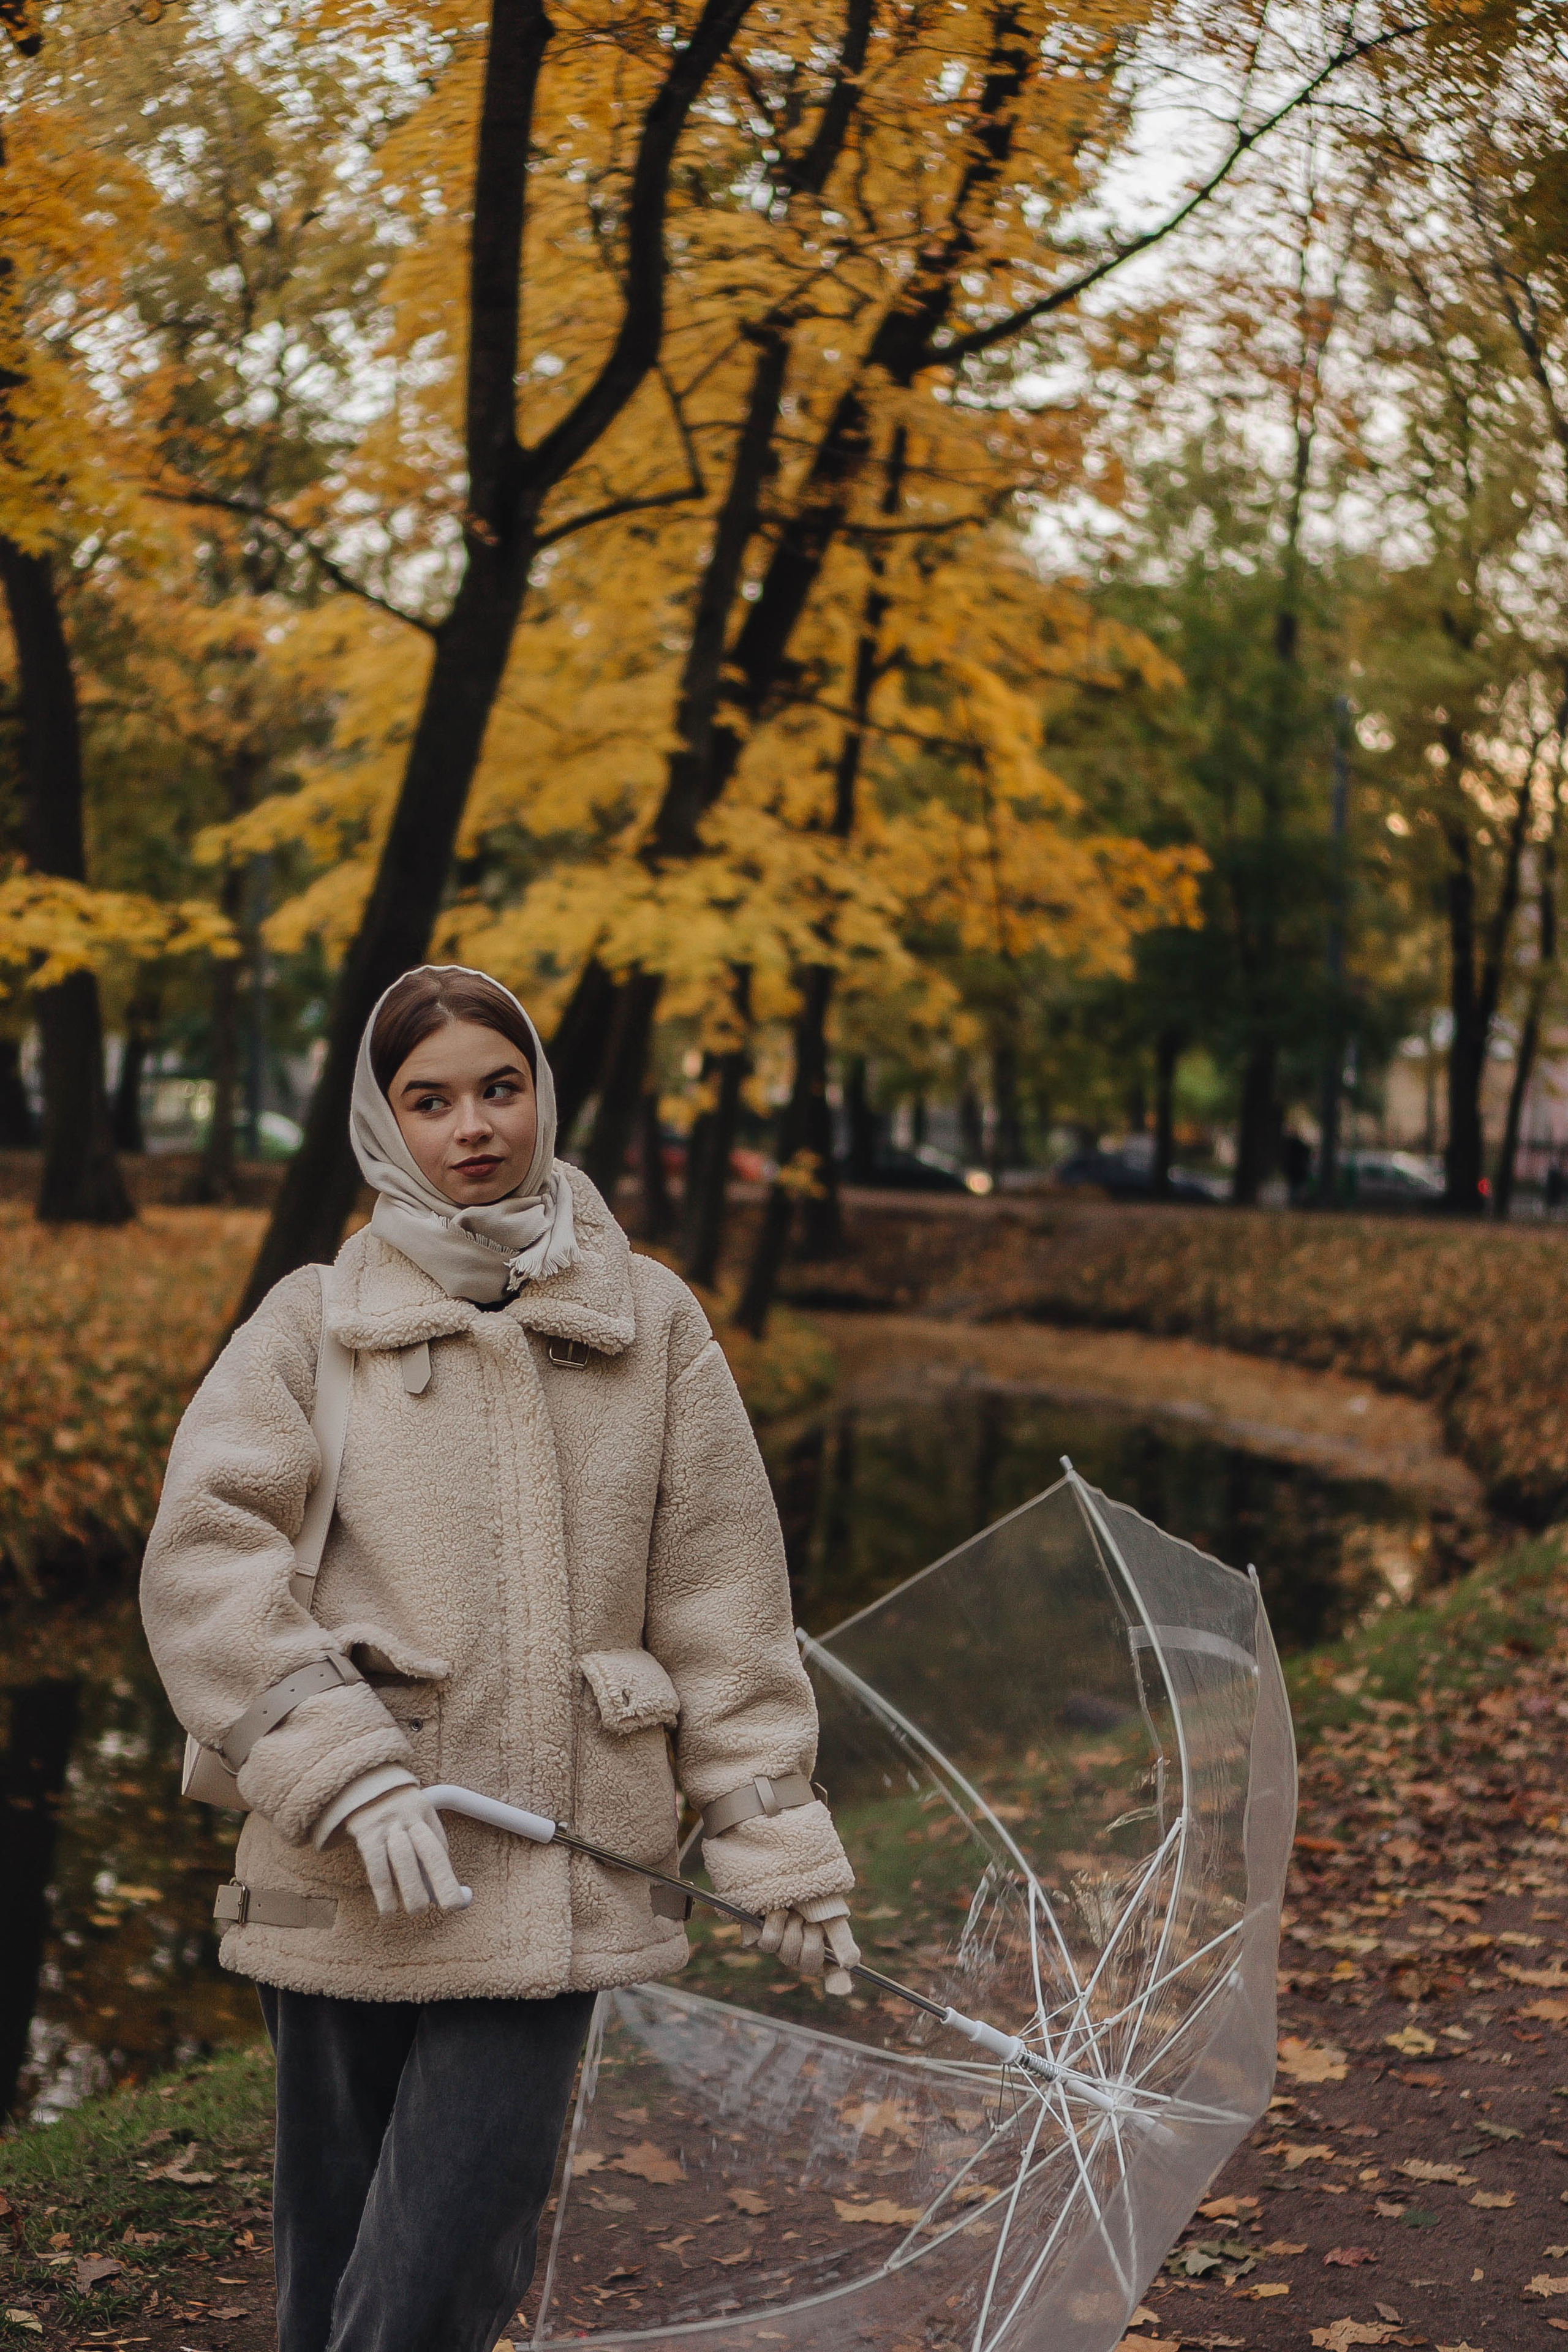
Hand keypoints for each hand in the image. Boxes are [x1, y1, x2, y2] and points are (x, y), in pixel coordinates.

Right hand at [345, 1785, 469, 1917]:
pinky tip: (388, 1910)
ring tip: (417, 1910)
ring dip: (412, 1889)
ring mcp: (387, 1825)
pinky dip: (383, 1891)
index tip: (458, 1900)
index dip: (448, 1876)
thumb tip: (433, 1889)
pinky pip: (376, 1866)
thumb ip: (421, 1846)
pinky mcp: (366, 1834)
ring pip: (404, 1860)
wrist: (356, 1780)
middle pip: (430, 1852)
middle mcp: (408, 1818)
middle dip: (442, 1882)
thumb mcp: (410, 1815)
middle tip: (450, 1906)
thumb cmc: (390, 1810)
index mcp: (424, 1812)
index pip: (440, 1847)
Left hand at [742, 1895, 859, 1993]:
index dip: (836, 1981)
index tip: (836, 1987)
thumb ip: (841, 1939)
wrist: (782, 1868)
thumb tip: (852, 1965)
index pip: (833, 1974)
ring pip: (787, 1954)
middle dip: (811, 1938)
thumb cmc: (808, 1889)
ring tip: (790, 1909)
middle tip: (808, 1918)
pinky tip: (773, 1910)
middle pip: (809, 1966)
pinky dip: (773, 1923)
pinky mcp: (755, 1936)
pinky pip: (766, 1943)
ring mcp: (777, 1945)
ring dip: (792, 1927)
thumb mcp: (829, 1911)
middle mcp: (799, 1949)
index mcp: (820, 1944)